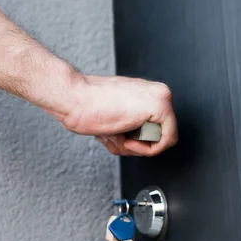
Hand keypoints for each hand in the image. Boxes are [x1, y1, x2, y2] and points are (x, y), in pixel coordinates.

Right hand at [58, 75, 177, 155]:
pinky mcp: (161, 106)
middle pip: (158, 134)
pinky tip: (126, 140)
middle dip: (135, 144)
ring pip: (161, 139)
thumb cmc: (85, 105)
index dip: (135, 139)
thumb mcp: (114, 113)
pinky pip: (167, 140)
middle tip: (115, 138)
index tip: (116, 136)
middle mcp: (157, 92)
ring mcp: (161, 98)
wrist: (74, 98)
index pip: (154, 127)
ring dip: (134, 147)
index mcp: (146, 93)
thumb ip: (130, 122)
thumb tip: (136, 138)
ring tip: (114, 134)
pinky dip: (147, 149)